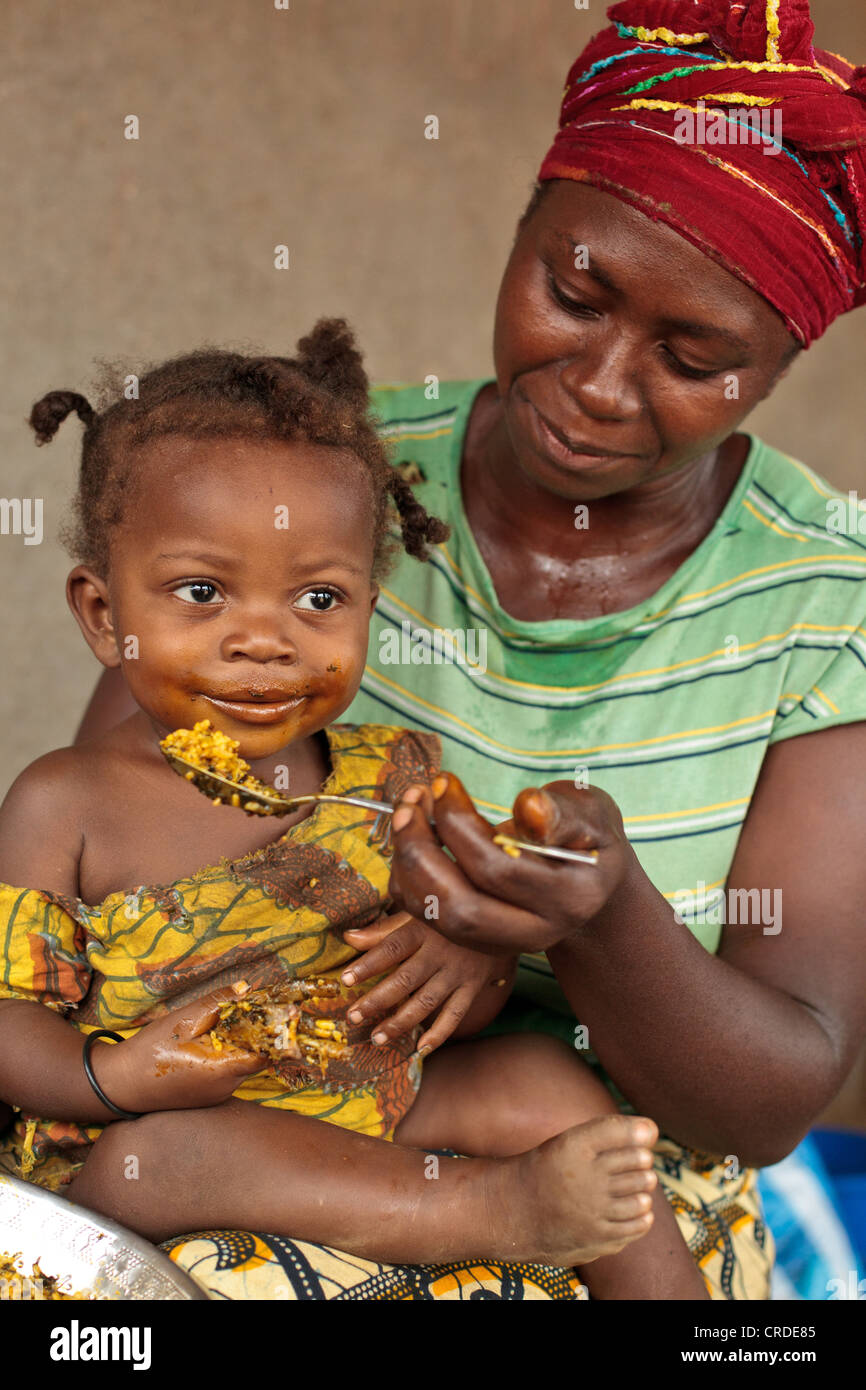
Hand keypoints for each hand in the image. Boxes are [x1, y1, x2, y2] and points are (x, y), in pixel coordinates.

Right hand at [94, 983, 264, 1115]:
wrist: (119, 1085)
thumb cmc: (151, 1051)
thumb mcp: (184, 1019)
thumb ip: (218, 1002)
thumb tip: (247, 988)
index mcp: (225, 1071)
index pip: (267, 1053)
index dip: (275, 1031)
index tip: (281, 1011)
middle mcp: (226, 1089)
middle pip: (254, 1057)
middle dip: (254, 1032)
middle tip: (249, 1009)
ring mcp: (217, 1097)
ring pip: (239, 1064)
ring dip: (237, 1043)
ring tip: (221, 1024)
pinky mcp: (206, 1098)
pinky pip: (225, 1074)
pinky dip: (223, 1056)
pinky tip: (206, 1042)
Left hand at [341, 910, 514, 1052]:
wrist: (497, 918)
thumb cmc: (446, 917)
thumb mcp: (417, 914)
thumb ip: (384, 929)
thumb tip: (347, 938)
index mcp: (423, 930)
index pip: (392, 948)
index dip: (369, 964)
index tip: (345, 979)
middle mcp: (440, 953)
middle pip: (405, 979)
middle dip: (377, 1001)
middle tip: (353, 1017)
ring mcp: (457, 973)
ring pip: (426, 1002)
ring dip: (400, 1022)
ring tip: (377, 1038)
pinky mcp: (472, 987)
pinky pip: (455, 1014)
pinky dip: (439, 1033)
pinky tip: (420, 1048)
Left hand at [386, 774, 632, 952]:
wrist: (588, 876)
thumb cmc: (586, 834)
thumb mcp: (589, 813)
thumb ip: (561, 812)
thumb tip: (529, 806)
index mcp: (569, 899)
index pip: (499, 869)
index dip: (460, 824)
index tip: (443, 781)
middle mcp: (536, 933)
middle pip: (461, 909)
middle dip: (421, 853)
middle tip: (411, 802)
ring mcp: (503, 943)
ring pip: (438, 916)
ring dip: (407, 862)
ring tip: (407, 810)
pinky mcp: (476, 939)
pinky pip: (427, 916)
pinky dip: (407, 876)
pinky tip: (413, 835)